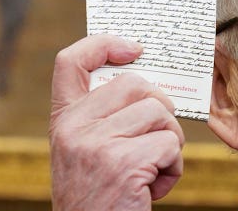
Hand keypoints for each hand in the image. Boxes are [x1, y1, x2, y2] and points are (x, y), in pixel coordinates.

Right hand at [49, 34, 184, 209]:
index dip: (103, 43)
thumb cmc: (101, 193)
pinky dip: (173, 167)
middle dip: (160, 109)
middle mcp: (74, 127)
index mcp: (64, 120)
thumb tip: (149, 84)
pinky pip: (171, 145)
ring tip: (152, 169)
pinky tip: (153, 188)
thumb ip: (105, 117)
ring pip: (160, 113)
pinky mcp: (124, 162)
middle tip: (156, 139)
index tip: (135, 48)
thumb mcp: (88, 150)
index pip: (70, 61)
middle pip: (137, 84)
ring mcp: (97, 143)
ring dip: (169, 142)